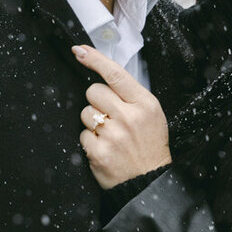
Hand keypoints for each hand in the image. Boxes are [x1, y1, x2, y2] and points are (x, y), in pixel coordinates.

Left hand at [73, 45, 171, 190]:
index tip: (79, 51)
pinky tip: (105, 148)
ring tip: (110, 135)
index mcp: (144, 104)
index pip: (115, 74)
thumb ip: (131, 95)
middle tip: (110, 115)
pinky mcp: (98, 152)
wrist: (149, 181)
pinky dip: (91, 141)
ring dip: (93, 122)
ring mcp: (112, 135)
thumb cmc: (150, 144)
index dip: (95, 59)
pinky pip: (82, 134)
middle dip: (97, 101)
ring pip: (85, 112)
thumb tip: (104, 73)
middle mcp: (128, 117)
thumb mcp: (152, 113)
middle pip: (93, 91)